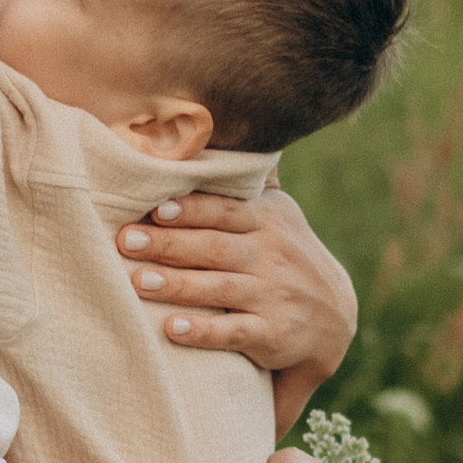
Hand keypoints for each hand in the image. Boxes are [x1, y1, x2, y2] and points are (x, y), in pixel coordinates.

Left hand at [117, 189, 358, 418]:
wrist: (335, 318)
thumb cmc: (287, 257)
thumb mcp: (279, 215)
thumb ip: (251, 182)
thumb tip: (220, 128)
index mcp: (267, 220)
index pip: (226, 210)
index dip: (192, 208)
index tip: (156, 208)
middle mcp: (271, 255)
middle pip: (215, 246)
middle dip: (169, 244)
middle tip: (127, 241)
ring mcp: (274, 295)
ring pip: (220, 287)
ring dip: (178, 284)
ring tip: (139, 281)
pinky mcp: (273, 334)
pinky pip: (235, 331)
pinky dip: (204, 331)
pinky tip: (173, 328)